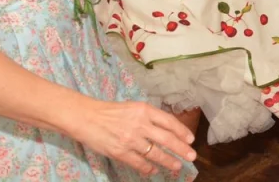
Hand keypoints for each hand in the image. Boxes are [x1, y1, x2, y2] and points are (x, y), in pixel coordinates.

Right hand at [71, 99, 195, 175]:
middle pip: (167, 139)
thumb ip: (150, 117)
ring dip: (168, 161)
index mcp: (145, 110)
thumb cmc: (111, 112)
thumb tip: (167, 129)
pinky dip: (147, 168)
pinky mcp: (120, 152)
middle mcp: (140, 124)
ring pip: (155, 153)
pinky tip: (153, 171)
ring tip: (177, 166)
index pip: (169, 121)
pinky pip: (138, 162)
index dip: (182, 131)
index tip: (191, 139)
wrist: (87, 118)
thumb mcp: (134, 108)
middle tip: (192, 156)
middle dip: (181, 149)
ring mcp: (130, 139)